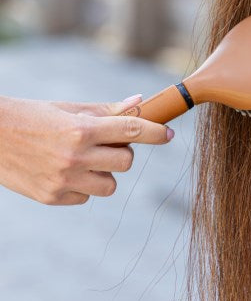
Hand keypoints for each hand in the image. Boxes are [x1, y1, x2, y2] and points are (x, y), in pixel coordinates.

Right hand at [0, 94, 172, 205]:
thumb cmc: (31, 116)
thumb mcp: (67, 108)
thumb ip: (105, 110)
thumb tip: (139, 102)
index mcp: (80, 129)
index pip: (130, 129)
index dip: (154, 131)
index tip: (168, 133)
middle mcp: (74, 156)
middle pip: (125, 161)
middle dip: (122, 152)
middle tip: (107, 144)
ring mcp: (63, 180)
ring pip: (109, 185)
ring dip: (104, 173)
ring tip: (84, 159)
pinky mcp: (52, 198)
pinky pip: (85, 197)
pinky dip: (82, 186)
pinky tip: (64, 171)